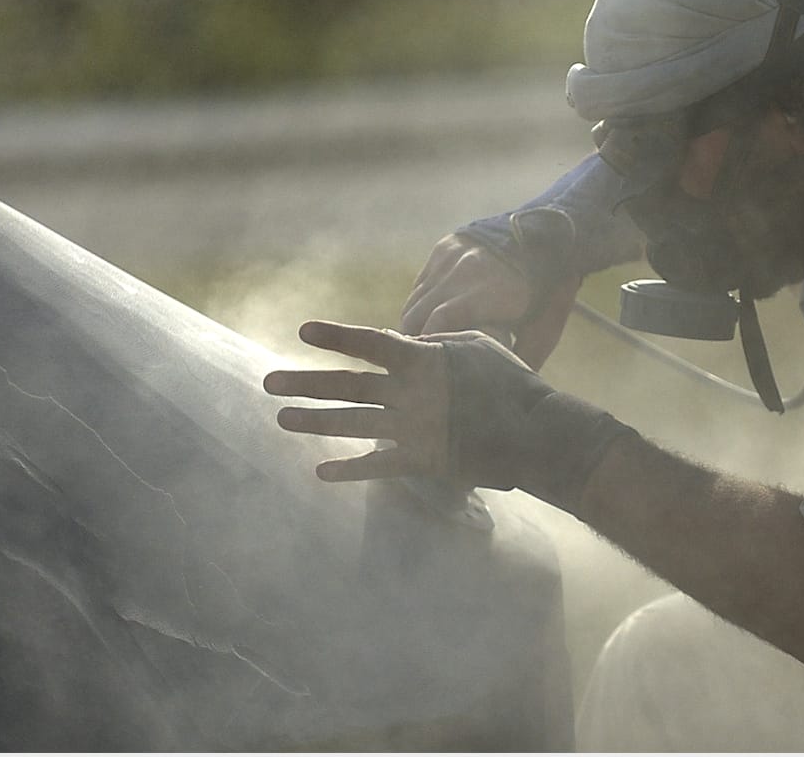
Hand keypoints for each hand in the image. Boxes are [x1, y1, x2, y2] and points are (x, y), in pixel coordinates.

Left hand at [265, 319, 634, 510]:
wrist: (535, 433)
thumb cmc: (511, 383)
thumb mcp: (477, 345)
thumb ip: (438, 341)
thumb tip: (412, 341)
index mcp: (422, 360)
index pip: (369, 342)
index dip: (335, 336)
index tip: (303, 332)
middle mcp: (408, 394)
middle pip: (346, 385)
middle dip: (304, 383)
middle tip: (268, 382)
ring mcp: (411, 429)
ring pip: (352, 423)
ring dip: (313, 421)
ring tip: (282, 419)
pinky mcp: (421, 461)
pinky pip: (377, 466)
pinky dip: (349, 469)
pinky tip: (322, 471)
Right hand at [400, 233, 580, 369]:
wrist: (551, 235)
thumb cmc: (550, 292)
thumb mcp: (544, 328)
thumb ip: (521, 359)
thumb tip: (500, 394)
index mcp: (489, 292)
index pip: (439, 324)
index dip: (428, 350)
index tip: (427, 374)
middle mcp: (464, 271)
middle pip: (419, 315)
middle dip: (415, 344)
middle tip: (416, 371)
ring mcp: (451, 257)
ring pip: (415, 301)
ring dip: (413, 327)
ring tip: (418, 354)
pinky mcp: (443, 249)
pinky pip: (420, 286)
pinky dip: (418, 307)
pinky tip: (425, 326)